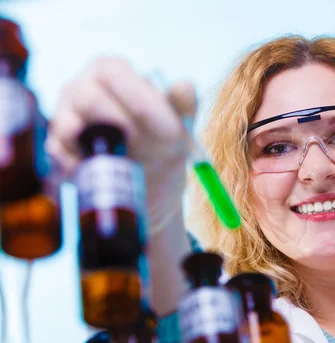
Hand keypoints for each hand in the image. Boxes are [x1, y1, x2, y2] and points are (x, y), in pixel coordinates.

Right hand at [46, 57, 196, 230]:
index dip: (136, 98)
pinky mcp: (56, 149)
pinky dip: (90, 168)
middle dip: (119, 124)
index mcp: (112, 72)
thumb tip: (184, 86)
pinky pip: (65, 158)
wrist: (150, 184)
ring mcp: (63, 117)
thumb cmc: (163, 142)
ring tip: (126, 158)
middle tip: (139, 143)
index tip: (156, 124)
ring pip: (69, 128)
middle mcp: (80, 88)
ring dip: (103, 149)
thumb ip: (183, 104)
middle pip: (87, 98)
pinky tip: (108, 172)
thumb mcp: (179, 125)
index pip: (113, 72)